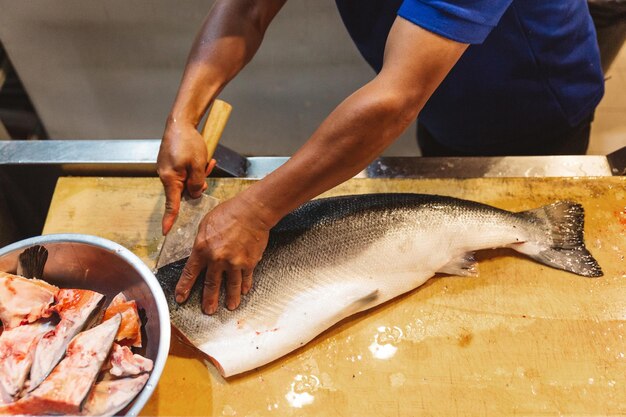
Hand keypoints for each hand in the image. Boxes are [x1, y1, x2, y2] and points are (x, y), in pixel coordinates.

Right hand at [157, 120, 216, 234]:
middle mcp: (166, 176)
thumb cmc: (187, 142)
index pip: (171, 204)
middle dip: (198, 184)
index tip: (165, 232)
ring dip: (199, 174)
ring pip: (187, 180)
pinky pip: (185, 172)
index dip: (169, 219)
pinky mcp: (171, 164)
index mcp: (170, 178)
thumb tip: (195, 194)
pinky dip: (195, 168)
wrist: (180, 122)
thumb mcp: (198, 165)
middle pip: (184, 191)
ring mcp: (168, 169)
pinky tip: (203, 158)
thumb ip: (197, 183)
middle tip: (206, 169)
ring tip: (206, 160)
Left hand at [174, 195, 270, 313]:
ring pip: (231, 286)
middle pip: (211, 285)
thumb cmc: (229, 213)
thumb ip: (201, 243)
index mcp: (202, 249)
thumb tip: (200, 254)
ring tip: (230, 307)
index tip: (181, 298)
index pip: (190, 273)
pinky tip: (243, 292)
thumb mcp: (205, 224)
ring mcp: (235, 263)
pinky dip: (245, 286)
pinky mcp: (249, 262)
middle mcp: (217, 259)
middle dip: (208, 300)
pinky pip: (246, 278)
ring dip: (230, 298)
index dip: (184, 287)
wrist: (252, 211)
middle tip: (208, 311)